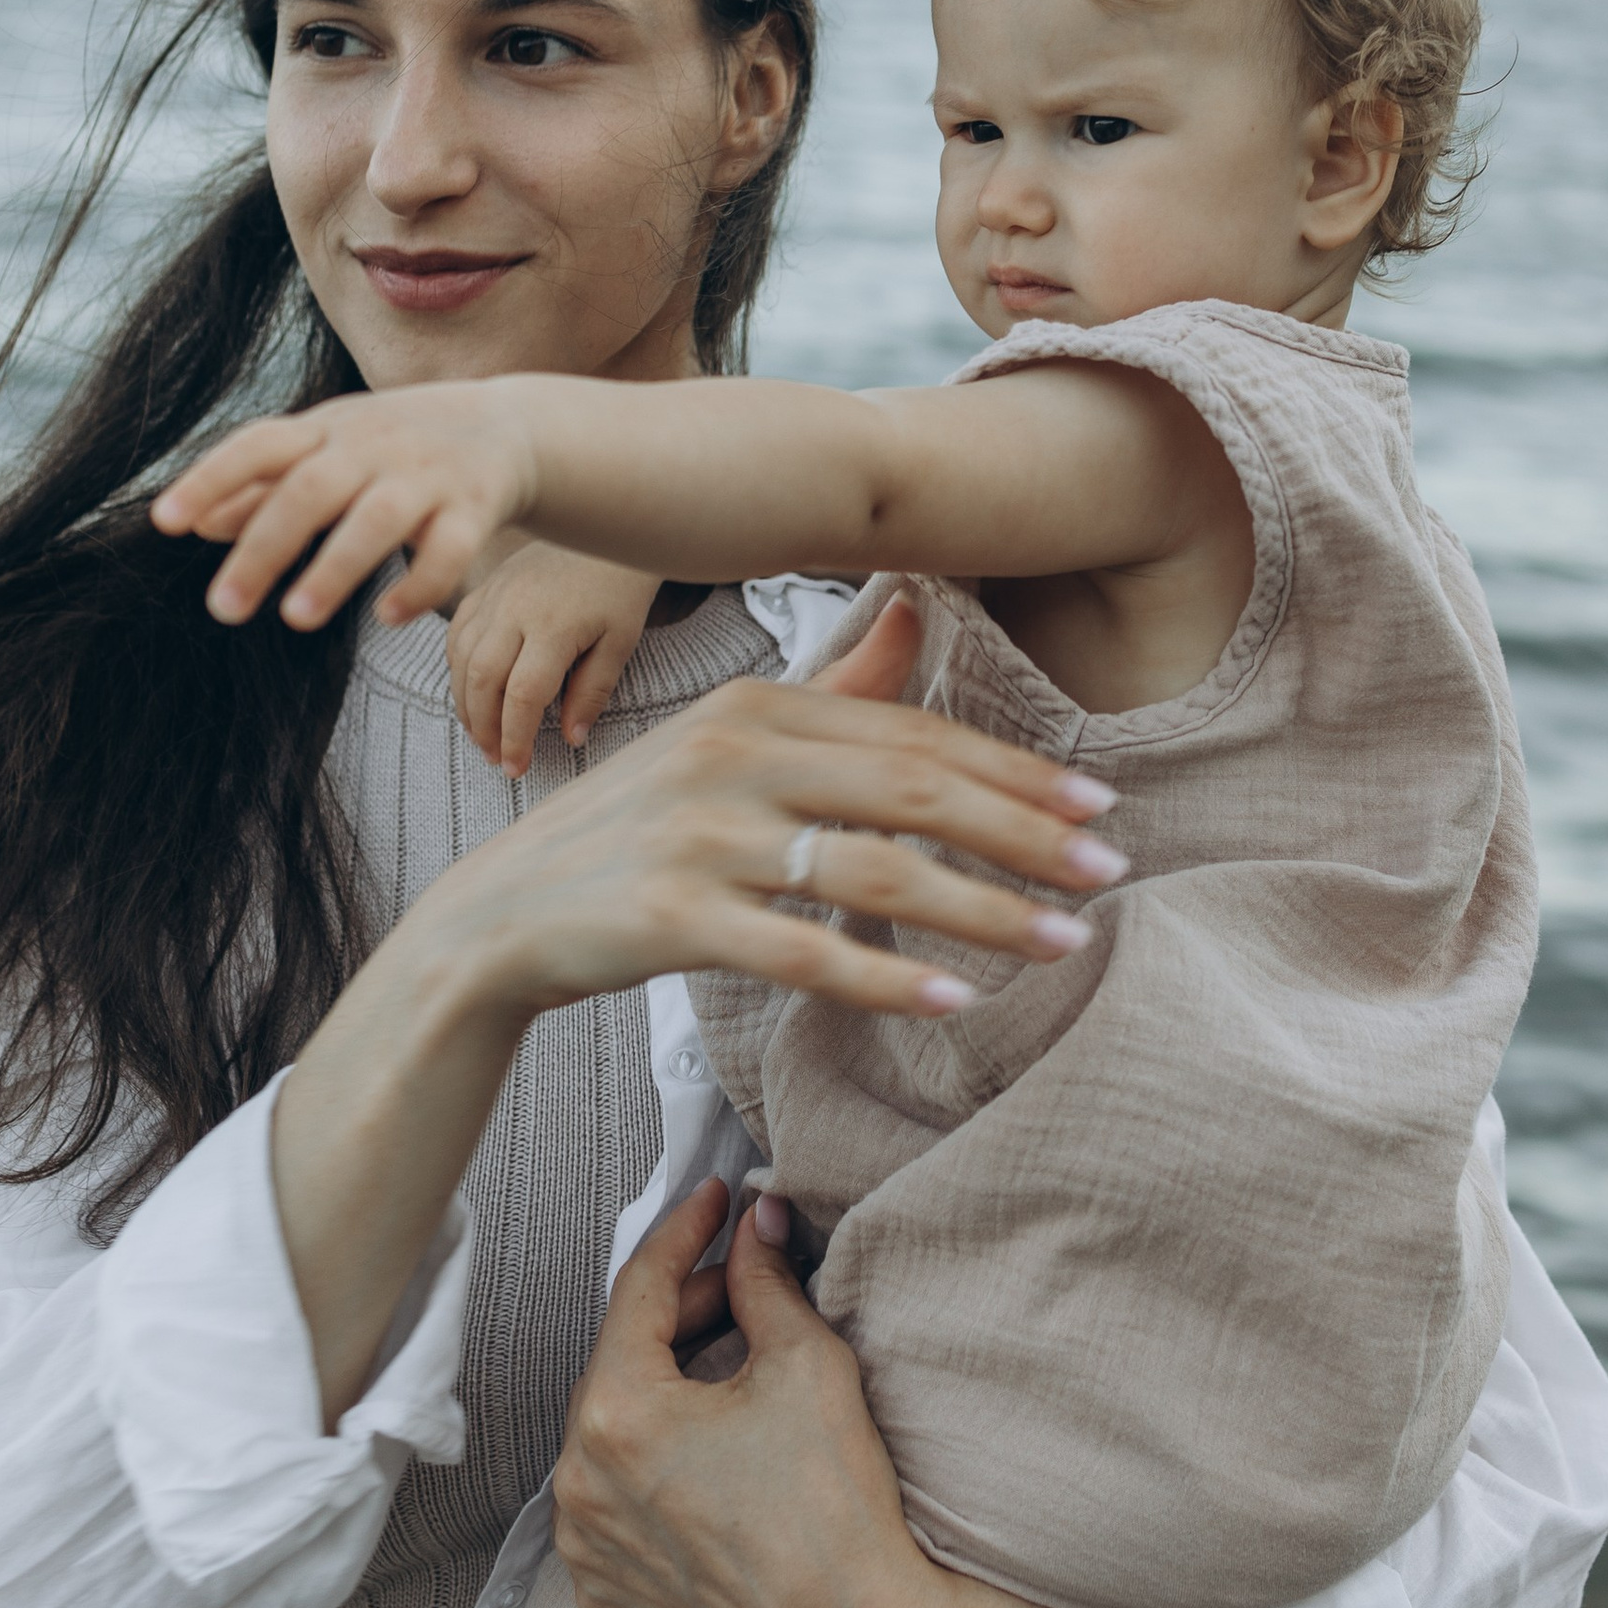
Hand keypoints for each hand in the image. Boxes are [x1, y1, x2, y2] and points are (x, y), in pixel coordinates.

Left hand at [150, 378, 545, 629]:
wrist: (507, 426)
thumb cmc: (395, 446)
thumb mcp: (329, 451)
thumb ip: (263, 486)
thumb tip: (193, 524)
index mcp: (328, 431)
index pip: (259, 445)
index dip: (211, 480)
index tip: (164, 523)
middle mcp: (374, 446)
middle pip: (311, 490)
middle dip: (265, 548)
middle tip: (223, 609)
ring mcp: (427, 476)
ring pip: (376, 519)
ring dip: (335, 567)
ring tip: (296, 618)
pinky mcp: (475, 508)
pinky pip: (448, 549)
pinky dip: (418, 584)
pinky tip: (387, 616)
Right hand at [402, 595, 1122, 1025]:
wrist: (497, 917)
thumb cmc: (635, 830)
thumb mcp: (728, 740)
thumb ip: (834, 689)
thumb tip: (920, 608)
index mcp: (756, 707)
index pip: (913, 734)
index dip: (1013, 770)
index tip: (1098, 804)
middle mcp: (730, 756)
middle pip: (911, 790)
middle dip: (1023, 832)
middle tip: (1110, 869)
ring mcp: (698, 836)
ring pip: (872, 872)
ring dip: (981, 910)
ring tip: (1062, 941)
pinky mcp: (668, 917)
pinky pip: (800, 953)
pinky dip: (885, 979)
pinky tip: (954, 999)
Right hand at [449, 534, 660, 770]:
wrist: (607, 527)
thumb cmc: (621, 587)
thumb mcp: (621, 640)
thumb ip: (594, 690)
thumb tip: (571, 739)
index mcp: (554, 626)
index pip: (524, 696)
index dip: (516, 737)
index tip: (516, 767)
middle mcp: (514, 610)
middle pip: (483, 680)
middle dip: (483, 728)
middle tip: (495, 758)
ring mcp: (495, 596)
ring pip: (461, 659)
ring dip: (465, 703)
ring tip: (481, 734)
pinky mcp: (486, 587)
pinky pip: (457, 632)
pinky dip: (457, 666)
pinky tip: (470, 690)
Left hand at [552, 1180, 1245, 1607]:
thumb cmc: (838, 1496)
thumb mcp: (806, 1361)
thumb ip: (763, 1282)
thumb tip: (756, 1226)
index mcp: (616, 1416)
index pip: (638, 1290)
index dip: (684, 1233)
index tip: (716, 1202)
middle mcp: (579, 1484)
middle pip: (623, 1361)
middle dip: (681, 1313)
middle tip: (740, 1281)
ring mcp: (589, 1547)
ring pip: (615, 1430)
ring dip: (666, 1386)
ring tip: (732, 1358)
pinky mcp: (610, 1592)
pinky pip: (616, 1499)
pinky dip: (653, 1460)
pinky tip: (712, 1440)